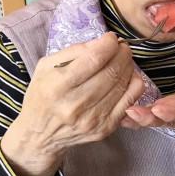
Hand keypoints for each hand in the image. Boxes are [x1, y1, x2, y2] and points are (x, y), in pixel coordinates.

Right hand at [0, 32, 144, 175]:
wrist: (40, 137)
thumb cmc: (41, 97)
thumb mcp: (45, 68)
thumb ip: (72, 52)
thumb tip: (100, 42)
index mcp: (57, 86)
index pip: (93, 59)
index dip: (108, 44)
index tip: (110, 38)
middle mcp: (75, 104)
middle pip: (111, 71)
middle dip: (121, 53)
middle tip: (121, 46)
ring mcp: (93, 119)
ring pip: (121, 84)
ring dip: (128, 66)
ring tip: (124, 58)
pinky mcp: (105, 128)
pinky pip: (129, 101)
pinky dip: (134, 84)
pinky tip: (129, 75)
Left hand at [123, 71, 174, 159]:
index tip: (161, 109)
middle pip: (169, 119)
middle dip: (151, 117)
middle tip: (134, 113)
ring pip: (158, 120)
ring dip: (140, 119)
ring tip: (124, 115)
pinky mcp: (166, 115)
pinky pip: (151, 118)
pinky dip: (135, 120)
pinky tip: (121, 117)